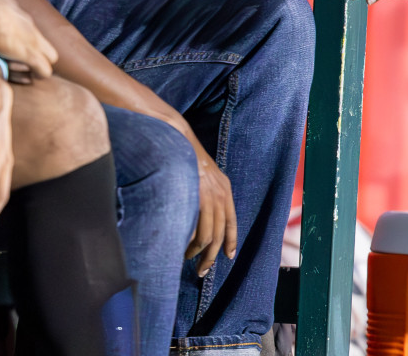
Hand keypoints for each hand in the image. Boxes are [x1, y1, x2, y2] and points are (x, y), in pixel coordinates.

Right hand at [184, 135, 236, 276]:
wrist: (176, 137)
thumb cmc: (184, 156)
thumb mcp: (202, 175)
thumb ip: (205, 193)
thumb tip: (199, 215)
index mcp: (224, 188)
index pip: (232, 220)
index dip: (231, 240)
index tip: (228, 256)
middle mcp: (221, 193)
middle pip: (221, 233)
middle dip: (212, 255)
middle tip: (203, 270)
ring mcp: (209, 195)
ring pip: (209, 236)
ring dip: (199, 253)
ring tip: (189, 260)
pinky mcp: (197, 197)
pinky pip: (197, 229)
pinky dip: (191, 243)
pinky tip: (183, 248)